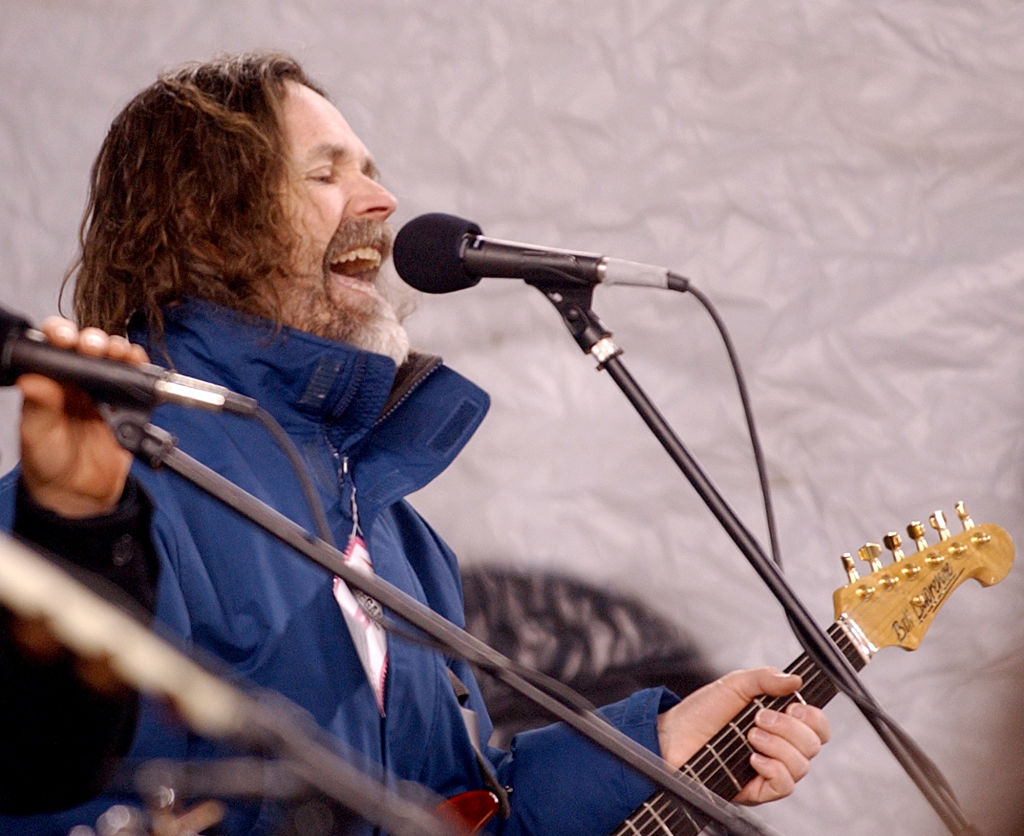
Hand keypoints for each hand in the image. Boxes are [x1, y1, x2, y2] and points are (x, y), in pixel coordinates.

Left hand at [16, 317, 148, 516]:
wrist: (81, 496)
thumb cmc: (50, 464)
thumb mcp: (37, 437)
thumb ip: (38, 409)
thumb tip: (32, 380)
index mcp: (50, 383)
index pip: (54, 348)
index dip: (62, 335)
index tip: (66, 338)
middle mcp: (77, 383)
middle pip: (88, 346)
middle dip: (93, 339)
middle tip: (93, 347)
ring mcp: (103, 393)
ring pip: (115, 358)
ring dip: (119, 349)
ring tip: (118, 354)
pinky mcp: (128, 406)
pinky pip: (139, 381)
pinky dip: (141, 370)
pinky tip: (137, 368)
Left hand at [657, 667, 829, 803]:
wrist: (673, 737)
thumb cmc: (701, 712)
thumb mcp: (734, 686)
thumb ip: (765, 678)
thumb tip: (795, 680)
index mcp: (779, 721)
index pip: (816, 726)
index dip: (814, 718)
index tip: (794, 708)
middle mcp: (779, 746)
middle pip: (813, 745)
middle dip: (790, 729)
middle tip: (760, 718)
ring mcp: (769, 768)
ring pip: (801, 766)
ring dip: (778, 747)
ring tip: (750, 735)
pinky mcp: (757, 789)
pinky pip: (784, 786)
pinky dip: (773, 769)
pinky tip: (753, 758)